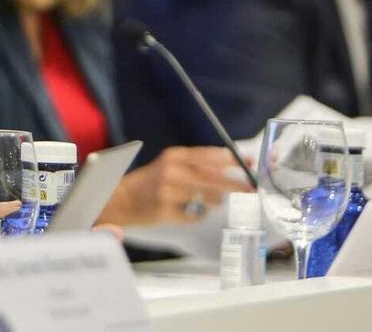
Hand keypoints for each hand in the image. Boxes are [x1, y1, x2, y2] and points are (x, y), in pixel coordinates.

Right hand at [98, 146, 250, 225]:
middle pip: (214, 178)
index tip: (250, 164)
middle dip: (236, 184)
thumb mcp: (170, 164)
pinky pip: (196, 215)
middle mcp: (171, 171)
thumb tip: (230, 164)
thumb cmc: (150, 181)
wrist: (120, 199)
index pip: (210, 156)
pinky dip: (200, 214)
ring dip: (217, 200)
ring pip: (208, 198)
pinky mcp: (165, 212)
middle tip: (251, 189)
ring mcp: (168, 193)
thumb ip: (197, 164)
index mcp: (174, 156)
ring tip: (213, 200)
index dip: (233, 161)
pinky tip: (193, 211)